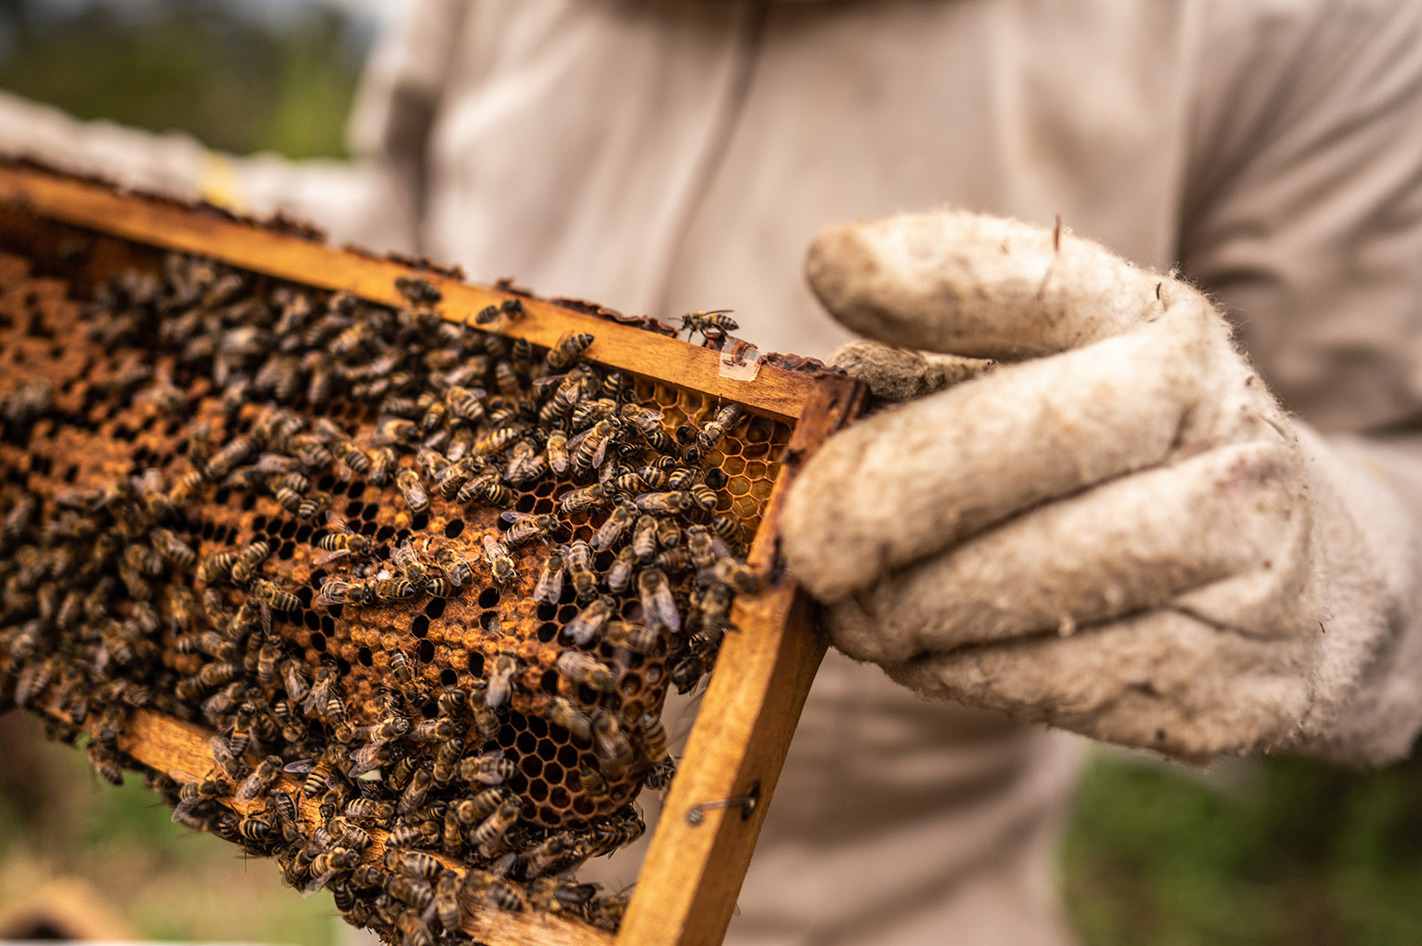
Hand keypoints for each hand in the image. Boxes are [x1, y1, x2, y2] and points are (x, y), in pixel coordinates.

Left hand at [781, 210, 1384, 761]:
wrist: (1294, 583)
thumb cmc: (1111, 469)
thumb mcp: (1048, 390)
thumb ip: (931, 376)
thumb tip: (808, 411)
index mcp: (1152, 324)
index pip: (1046, 280)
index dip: (936, 276)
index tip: (832, 267)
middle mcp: (1218, 416)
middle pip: (1044, 438)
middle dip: (893, 496)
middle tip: (805, 545)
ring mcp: (1244, 547)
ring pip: (1046, 579)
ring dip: (912, 606)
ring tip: (851, 612)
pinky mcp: (1231, 673)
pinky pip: (1059, 681)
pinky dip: (961, 671)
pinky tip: (922, 654)